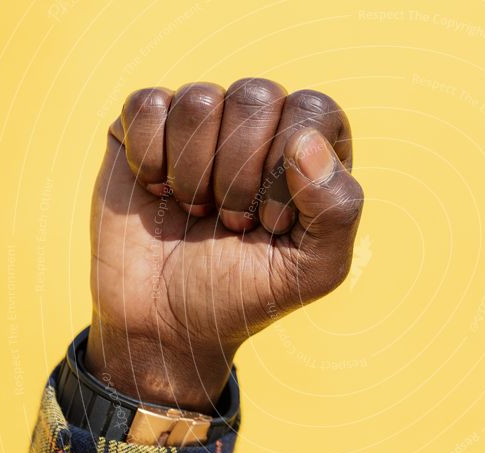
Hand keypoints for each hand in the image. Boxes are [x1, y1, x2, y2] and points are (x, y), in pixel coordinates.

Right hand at [85, 79, 362, 412]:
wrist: (165, 323)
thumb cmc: (245, 294)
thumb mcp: (313, 270)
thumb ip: (337, 209)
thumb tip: (306, 140)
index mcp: (311, 150)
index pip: (312, 110)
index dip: (287, 170)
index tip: (271, 224)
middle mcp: (260, 124)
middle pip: (256, 96)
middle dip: (238, 176)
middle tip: (231, 222)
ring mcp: (204, 121)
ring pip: (201, 99)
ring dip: (193, 173)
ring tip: (196, 210)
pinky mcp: (147, 126)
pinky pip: (149, 105)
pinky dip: (149, 159)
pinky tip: (157, 192)